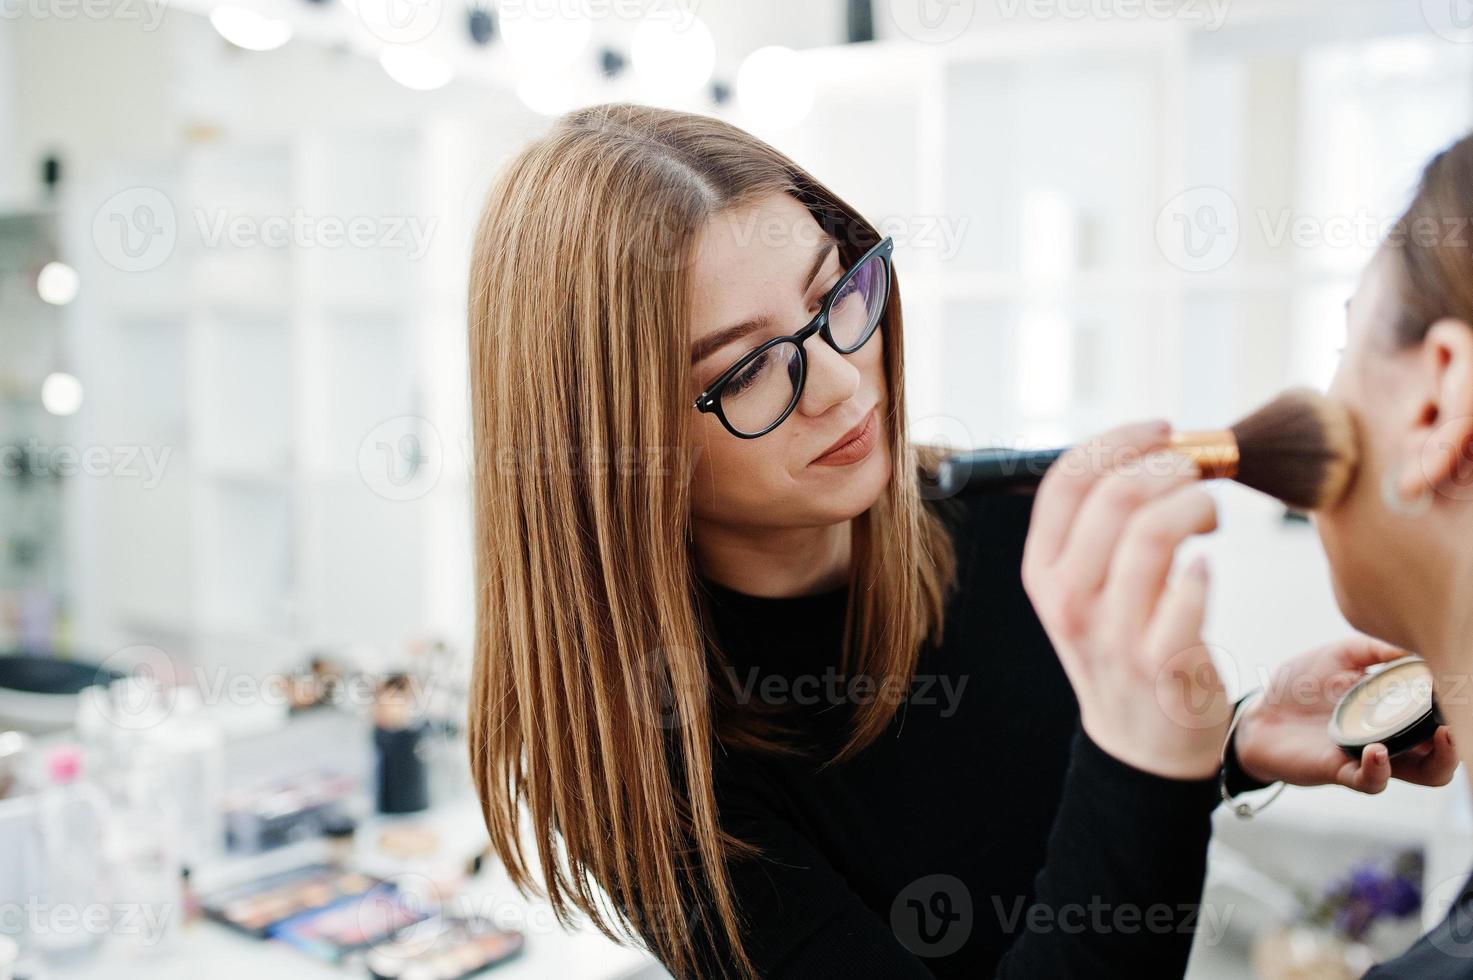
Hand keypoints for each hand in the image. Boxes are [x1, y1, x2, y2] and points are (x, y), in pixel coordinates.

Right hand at [1023, 420, 1233, 779]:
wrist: (1142, 741)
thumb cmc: (1124, 644)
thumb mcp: (1087, 586)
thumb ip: (1102, 526)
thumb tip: (1158, 449)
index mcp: (1041, 570)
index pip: (1065, 480)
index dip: (1119, 440)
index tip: (1164, 430)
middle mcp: (1067, 598)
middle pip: (1112, 497)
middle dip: (1167, 466)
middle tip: (1198, 469)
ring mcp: (1111, 632)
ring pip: (1152, 533)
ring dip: (1193, 504)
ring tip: (1209, 511)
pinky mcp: (1161, 660)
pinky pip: (1190, 589)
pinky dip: (1205, 567)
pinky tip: (1206, 567)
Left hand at [1233, 636, 1457, 791]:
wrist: (1258, 713)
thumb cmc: (1300, 686)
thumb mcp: (1340, 656)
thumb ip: (1376, 650)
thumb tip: (1415, 645)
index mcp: (1396, 710)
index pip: (1439, 714)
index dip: (1455, 706)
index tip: (1457, 686)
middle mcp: (1393, 737)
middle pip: (1446, 750)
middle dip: (1460, 739)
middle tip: (1459, 721)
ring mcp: (1369, 757)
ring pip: (1426, 773)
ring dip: (1441, 759)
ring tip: (1443, 736)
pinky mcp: (1341, 770)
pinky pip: (1372, 782)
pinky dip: (1380, 769)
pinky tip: (1377, 750)